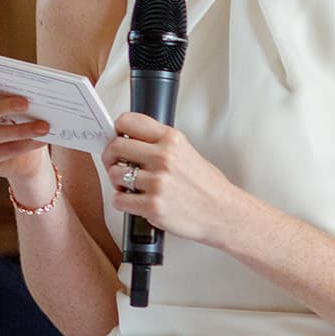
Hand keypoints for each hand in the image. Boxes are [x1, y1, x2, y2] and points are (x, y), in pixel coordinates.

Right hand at [0, 74, 54, 192]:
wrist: (23, 153)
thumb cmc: (15, 116)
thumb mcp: (12, 101)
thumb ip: (13, 91)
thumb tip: (33, 87)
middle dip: (1, 107)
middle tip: (25, 103)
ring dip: (19, 130)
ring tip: (43, 126)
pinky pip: (1, 151)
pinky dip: (24, 145)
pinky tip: (41, 140)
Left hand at [104, 114, 244, 246]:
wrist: (224, 213)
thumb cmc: (208, 187)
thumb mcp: (188, 152)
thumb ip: (160, 144)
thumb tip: (129, 141)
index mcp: (172, 140)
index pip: (128, 121)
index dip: (117, 130)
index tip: (117, 137)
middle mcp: (164, 158)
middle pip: (115, 146)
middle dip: (110, 156)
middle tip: (115, 163)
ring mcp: (158, 182)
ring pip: (115, 174)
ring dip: (118, 181)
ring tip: (131, 186)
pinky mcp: (153, 206)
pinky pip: (119, 200)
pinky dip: (123, 202)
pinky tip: (136, 201)